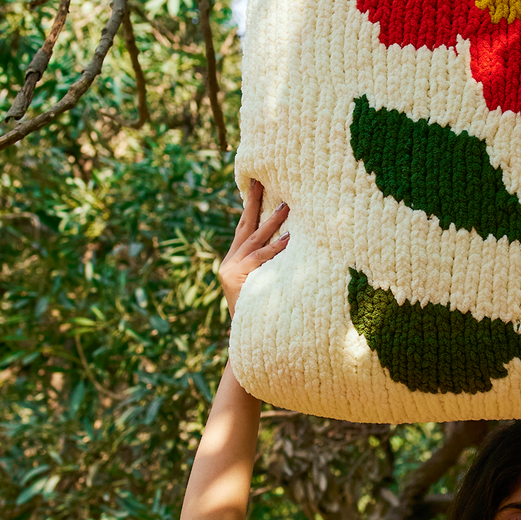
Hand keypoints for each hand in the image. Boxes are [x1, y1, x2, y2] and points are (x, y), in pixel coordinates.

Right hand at [219, 181, 288, 314]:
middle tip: (262, 180)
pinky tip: (289, 238)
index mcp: (233, 262)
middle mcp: (230, 262)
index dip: (250, 207)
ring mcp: (232, 270)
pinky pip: (261, 259)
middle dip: (253, 201)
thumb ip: (266, 267)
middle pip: (244, 225)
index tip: (257, 186)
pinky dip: (275, 248)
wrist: (245, 339)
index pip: (243, 228)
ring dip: (271, 221)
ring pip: (255, 239)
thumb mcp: (260, 286)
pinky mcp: (238, 278)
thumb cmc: (259, 314)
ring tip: (286, 205)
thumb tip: (290, 245)